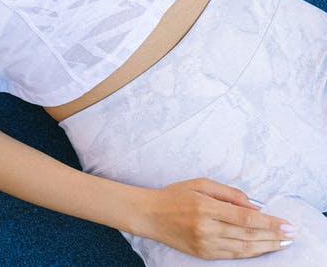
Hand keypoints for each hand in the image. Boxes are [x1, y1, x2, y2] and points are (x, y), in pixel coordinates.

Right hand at [138, 178, 294, 258]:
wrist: (149, 215)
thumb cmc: (175, 195)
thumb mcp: (200, 184)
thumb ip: (229, 193)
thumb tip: (255, 206)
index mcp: (205, 206)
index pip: (245, 217)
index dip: (269, 222)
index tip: (286, 224)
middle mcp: (205, 227)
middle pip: (247, 234)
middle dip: (273, 235)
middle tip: (290, 235)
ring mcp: (204, 243)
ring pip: (243, 248)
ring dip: (266, 247)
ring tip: (281, 243)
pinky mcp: (202, 253)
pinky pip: (232, 256)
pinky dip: (250, 253)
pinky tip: (261, 249)